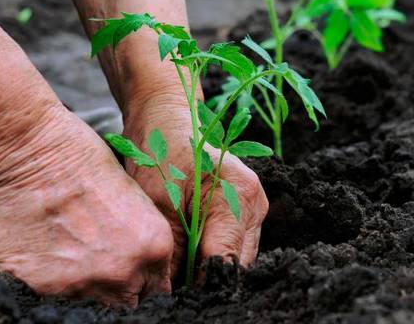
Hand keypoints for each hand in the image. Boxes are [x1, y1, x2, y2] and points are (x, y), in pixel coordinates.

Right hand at [0, 104, 173, 306]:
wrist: (28, 151)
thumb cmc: (83, 157)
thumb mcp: (134, 195)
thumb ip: (142, 237)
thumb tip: (140, 261)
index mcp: (154, 247)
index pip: (158, 289)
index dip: (144, 280)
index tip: (134, 274)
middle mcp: (123, 272)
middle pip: (128, 301)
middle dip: (119, 287)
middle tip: (100, 262)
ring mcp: (82, 284)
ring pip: (91, 303)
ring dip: (84, 284)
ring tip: (69, 249)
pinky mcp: (41, 287)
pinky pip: (51, 297)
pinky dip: (49, 280)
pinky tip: (45, 249)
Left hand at [122, 91, 268, 279]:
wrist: (166, 118)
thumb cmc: (160, 151)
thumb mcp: (158, 203)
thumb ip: (172, 251)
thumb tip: (172, 293)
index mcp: (239, 196)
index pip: (226, 261)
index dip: (201, 285)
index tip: (175, 296)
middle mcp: (255, 203)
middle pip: (237, 264)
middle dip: (206, 279)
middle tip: (173, 288)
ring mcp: (254, 206)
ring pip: (237, 257)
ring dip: (209, 267)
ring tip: (179, 270)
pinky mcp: (246, 208)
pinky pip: (233, 244)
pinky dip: (212, 253)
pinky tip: (189, 253)